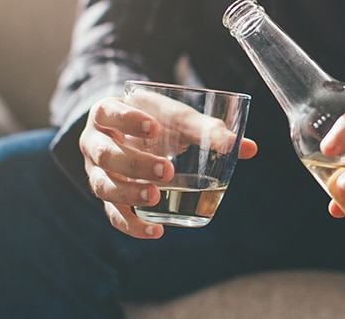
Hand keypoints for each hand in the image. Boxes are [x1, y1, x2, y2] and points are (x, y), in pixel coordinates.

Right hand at [79, 96, 257, 238]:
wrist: (130, 133)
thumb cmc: (155, 120)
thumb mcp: (176, 118)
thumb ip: (207, 129)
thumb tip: (249, 149)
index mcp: (107, 113)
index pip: (108, 112)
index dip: (128, 120)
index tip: (154, 127)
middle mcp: (95, 143)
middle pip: (106, 155)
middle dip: (135, 164)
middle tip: (167, 170)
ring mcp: (96, 172)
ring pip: (104, 186)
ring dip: (129, 195)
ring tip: (155, 198)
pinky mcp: (107, 198)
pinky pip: (114, 214)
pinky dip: (133, 225)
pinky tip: (155, 232)